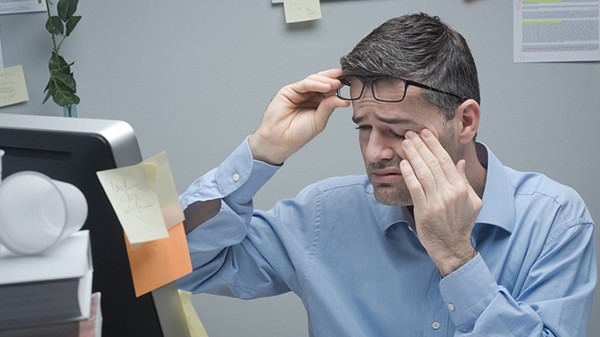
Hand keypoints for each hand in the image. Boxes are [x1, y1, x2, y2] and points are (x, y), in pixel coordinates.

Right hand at [248, 69, 349, 164]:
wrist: (280, 140)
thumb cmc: (297, 134)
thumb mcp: (319, 121)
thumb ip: (328, 108)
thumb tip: (343, 100)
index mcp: (318, 103)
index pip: (330, 90)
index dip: (340, 85)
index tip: (352, 81)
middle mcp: (309, 95)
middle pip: (323, 81)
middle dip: (335, 78)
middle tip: (346, 77)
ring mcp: (299, 92)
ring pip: (314, 80)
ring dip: (326, 80)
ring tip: (337, 84)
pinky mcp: (289, 90)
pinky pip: (304, 84)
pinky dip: (316, 83)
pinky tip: (326, 86)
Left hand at [400, 129, 480, 275]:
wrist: (452, 247)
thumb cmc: (461, 224)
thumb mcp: (472, 201)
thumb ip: (464, 181)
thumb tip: (460, 162)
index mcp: (462, 188)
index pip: (446, 161)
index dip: (434, 145)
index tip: (426, 134)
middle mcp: (451, 192)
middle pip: (433, 163)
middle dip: (421, 145)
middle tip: (411, 134)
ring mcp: (437, 201)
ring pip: (423, 172)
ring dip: (413, 155)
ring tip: (405, 143)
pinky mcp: (424, 210)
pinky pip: (415, 188)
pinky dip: (409, 174)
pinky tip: (404, 163)